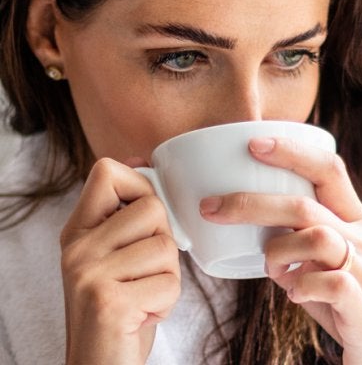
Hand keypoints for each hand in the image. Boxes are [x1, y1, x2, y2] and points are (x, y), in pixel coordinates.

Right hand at [60, 158, 180, 364]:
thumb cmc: (120, 307)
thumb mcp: (115, 255)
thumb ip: (125, 212)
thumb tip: (139, 159)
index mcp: (79, 230)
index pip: (107, 171)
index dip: (140, 185)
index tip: (144, 219)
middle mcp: (77, 248)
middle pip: (152, 208)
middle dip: (164, 242)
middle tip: (143, 272)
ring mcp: (88, 274)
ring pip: (166, 246)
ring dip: (168, 276)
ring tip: (143, 294)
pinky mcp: (109, 302)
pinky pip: (169, 282)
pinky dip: (167, 302)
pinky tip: (142, 315)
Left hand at [200, 137, 361, 364]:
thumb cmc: (344, 287)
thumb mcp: (328, 250)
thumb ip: (297, 229)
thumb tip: (239, 210)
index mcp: (352, 215)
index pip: (328, 169)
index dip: (292, 152)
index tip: (253, 144)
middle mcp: (360, 236)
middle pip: (305, 205)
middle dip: (252, 204)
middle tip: (212, 207)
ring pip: (316, 238)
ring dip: (277, 253)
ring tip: (270, 269)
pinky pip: (330, 283)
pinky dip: (301, 286)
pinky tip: (294, 294)